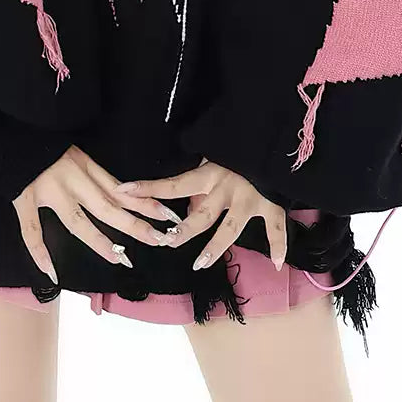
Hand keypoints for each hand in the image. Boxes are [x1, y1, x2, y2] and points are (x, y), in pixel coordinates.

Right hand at [12, 145, 187, 284]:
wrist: (7, 134)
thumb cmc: (42, 142)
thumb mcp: (73, 151)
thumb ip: (92, 173)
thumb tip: (121, 192)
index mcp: (84, 165)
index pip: (119, 188)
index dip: (143, 202)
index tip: (165, 215)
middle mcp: (71, 180)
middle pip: (107, 206)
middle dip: (133, 224)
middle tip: (158, 240)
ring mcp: (47, 192)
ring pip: (77, 222)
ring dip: (100, 242)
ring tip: (120, 258)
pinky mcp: (24, 200)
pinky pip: (32, 231)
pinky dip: (39, 253)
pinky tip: (52, 272)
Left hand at [112, 159, 287, 271]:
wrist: (273, 138)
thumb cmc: (238, 148)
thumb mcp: (214, 159)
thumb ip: (199, 184)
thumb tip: (186, 209)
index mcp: (209, 175)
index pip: (174, 184)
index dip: (148, 189)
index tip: (123, 191)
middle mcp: (227, 188)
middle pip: (201, 214)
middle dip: (184, 230)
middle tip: (167, 241)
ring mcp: (249, 198)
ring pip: (231, 227)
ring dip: (215, 247)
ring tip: (200, 263)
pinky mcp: (271, 204)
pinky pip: (276, 227)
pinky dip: (279, 245)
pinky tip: (277, 264)